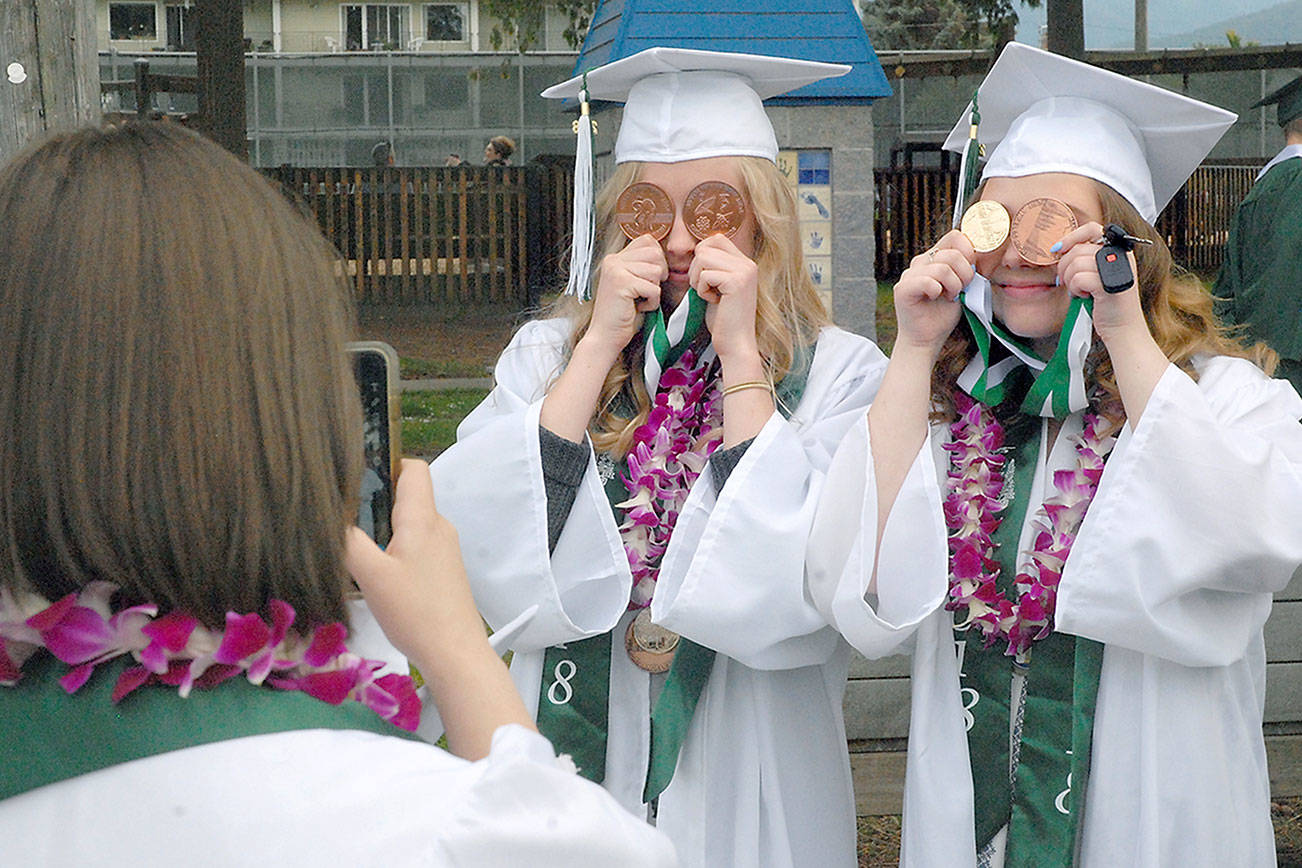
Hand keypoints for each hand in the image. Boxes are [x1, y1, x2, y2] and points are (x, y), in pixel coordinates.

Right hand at [345, 459, 485, 664]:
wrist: (455, 653)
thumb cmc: (415, 612)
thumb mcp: (371, 575)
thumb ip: (348, 540)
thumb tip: (330, 516)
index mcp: (424, 519)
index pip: (414, 469)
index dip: (388, 463)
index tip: (358, 478)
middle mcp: (439, 527)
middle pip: (408, 496)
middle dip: (376, 501)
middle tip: (343, 518)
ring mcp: (445, 550)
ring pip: (410, 524)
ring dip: (383, 530)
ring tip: (356, 548)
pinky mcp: (444, 571)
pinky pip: (416, 546)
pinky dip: (395, 550)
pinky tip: (377, 573)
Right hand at [583, 234, 666, 361]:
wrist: (605, 337)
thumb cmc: (623, 314)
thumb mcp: (633, 284)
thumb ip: (643, 266)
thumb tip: (666, 254)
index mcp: (615, 258)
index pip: (647, 240)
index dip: (657, 259)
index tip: (648, 279)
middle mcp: (613, 260)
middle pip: (655, 253)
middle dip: (659, 275)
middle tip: (645, 291)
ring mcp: (616, 270)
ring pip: (656, 270)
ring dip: (654, 291)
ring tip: (639, 300)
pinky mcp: (622, 283)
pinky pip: (654, 288)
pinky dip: (652, 303)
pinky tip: (638, 308)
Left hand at [693, 233, 760, 364]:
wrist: (735, 345)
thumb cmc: (723, 320)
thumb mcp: (718, 287)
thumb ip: (713, 267)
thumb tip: (697, 250)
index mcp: (745, 263)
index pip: (716, 239)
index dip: (701, 256)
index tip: (705, 279)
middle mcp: (748, 264)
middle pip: (706, 246)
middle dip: (696, 267)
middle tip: (704, 288)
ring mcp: (744, 272)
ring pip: (702, 257)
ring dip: (697, 278)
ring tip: (709, 295)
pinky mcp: (736, 282)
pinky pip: (705, 274)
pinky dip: (701, 289)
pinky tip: (713, 302)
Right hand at [894, 229, 973, 354]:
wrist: (927, 339)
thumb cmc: (944, 314)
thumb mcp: (963, 286)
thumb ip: (969, 267)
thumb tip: (985, 252)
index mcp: (934, 257)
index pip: (955, 237)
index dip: (970, 252)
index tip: (972, 272)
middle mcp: (920, 262)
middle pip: (953, 253)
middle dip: (965, 274)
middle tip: (961, 289)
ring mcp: (910, 274)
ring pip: (943, 268)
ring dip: (954, 286)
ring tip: (950, 297)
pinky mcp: (903, 289)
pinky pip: (929, 281)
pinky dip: (938, 292)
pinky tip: (936, 299)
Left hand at [1054, 222, 1149, 348]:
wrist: (1122, 329)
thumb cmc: (1106, 303)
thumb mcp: (1097, 274)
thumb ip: (1085, 258)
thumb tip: (1059, 249)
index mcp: (1118, 249)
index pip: (1091, 228)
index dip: (1071, 237)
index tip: (1057, 250)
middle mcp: (1120, 255)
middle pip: (1077, 249)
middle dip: (1064, 267)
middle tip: (1068, 282)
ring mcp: (1117, 268)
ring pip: (1075, 263)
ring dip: (1070, 280)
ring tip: (1079, 290)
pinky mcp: (1109, 284)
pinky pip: (1078, 278)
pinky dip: (1076, 289)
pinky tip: (1086, 296)